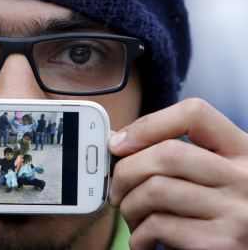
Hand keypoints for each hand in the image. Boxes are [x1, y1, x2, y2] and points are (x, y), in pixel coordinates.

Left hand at [109, 98, 247, 248]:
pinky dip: (138, 236)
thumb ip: (170, 158)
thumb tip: (116, 139)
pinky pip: (158, 225)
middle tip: (115, 191)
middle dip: (125, 171)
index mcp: (242, 151)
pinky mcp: (223, 242)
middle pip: (167, 153)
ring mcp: (238, 211)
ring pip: (156, 189)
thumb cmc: (209, 219)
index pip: (195, 114)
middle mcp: (246, 177)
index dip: (148, 124)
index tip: (118, 143)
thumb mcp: (202, 181)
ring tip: (132, 218)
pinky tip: (145, 242)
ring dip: (129, 206)